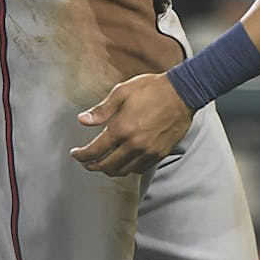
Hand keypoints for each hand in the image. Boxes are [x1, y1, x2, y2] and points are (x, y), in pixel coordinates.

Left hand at [71, 73, 193, 176]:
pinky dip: (127, 168)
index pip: (94, 151)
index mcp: (122, 128)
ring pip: (122, 171)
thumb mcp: (123, 92)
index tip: (75, 153)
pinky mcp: (160, 153)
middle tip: (85, 160)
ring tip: (103, 162)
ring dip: (108, 169)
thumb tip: (82, 120)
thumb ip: (102, 109)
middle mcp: (134, 144)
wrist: (184, 92)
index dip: (80, 155)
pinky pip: (138, 169)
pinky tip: (124, 160)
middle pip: (105, 166)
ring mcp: (148, 151)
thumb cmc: (153, 88)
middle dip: (91, 165)